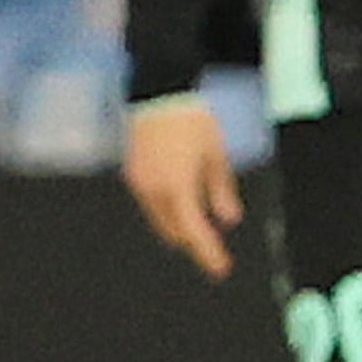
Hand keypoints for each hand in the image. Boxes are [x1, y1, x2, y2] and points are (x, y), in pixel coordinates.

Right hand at [123, 95, 245, 279]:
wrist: (160, 94)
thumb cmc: (193, 122)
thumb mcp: (217, 155)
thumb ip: (222, 191)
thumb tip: (229, 220)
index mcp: (178, 187)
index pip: (194, 231)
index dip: (208, 252)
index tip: (221, 268)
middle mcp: (154, 190)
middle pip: (174, 230)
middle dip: (193, 240)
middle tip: (213, 248)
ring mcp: (139, 183)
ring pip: (160, 219)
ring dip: (179, 225)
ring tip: (200, 227)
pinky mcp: (133, 175)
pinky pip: (151, 204)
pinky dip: (167, 209)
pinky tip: (183, 204)